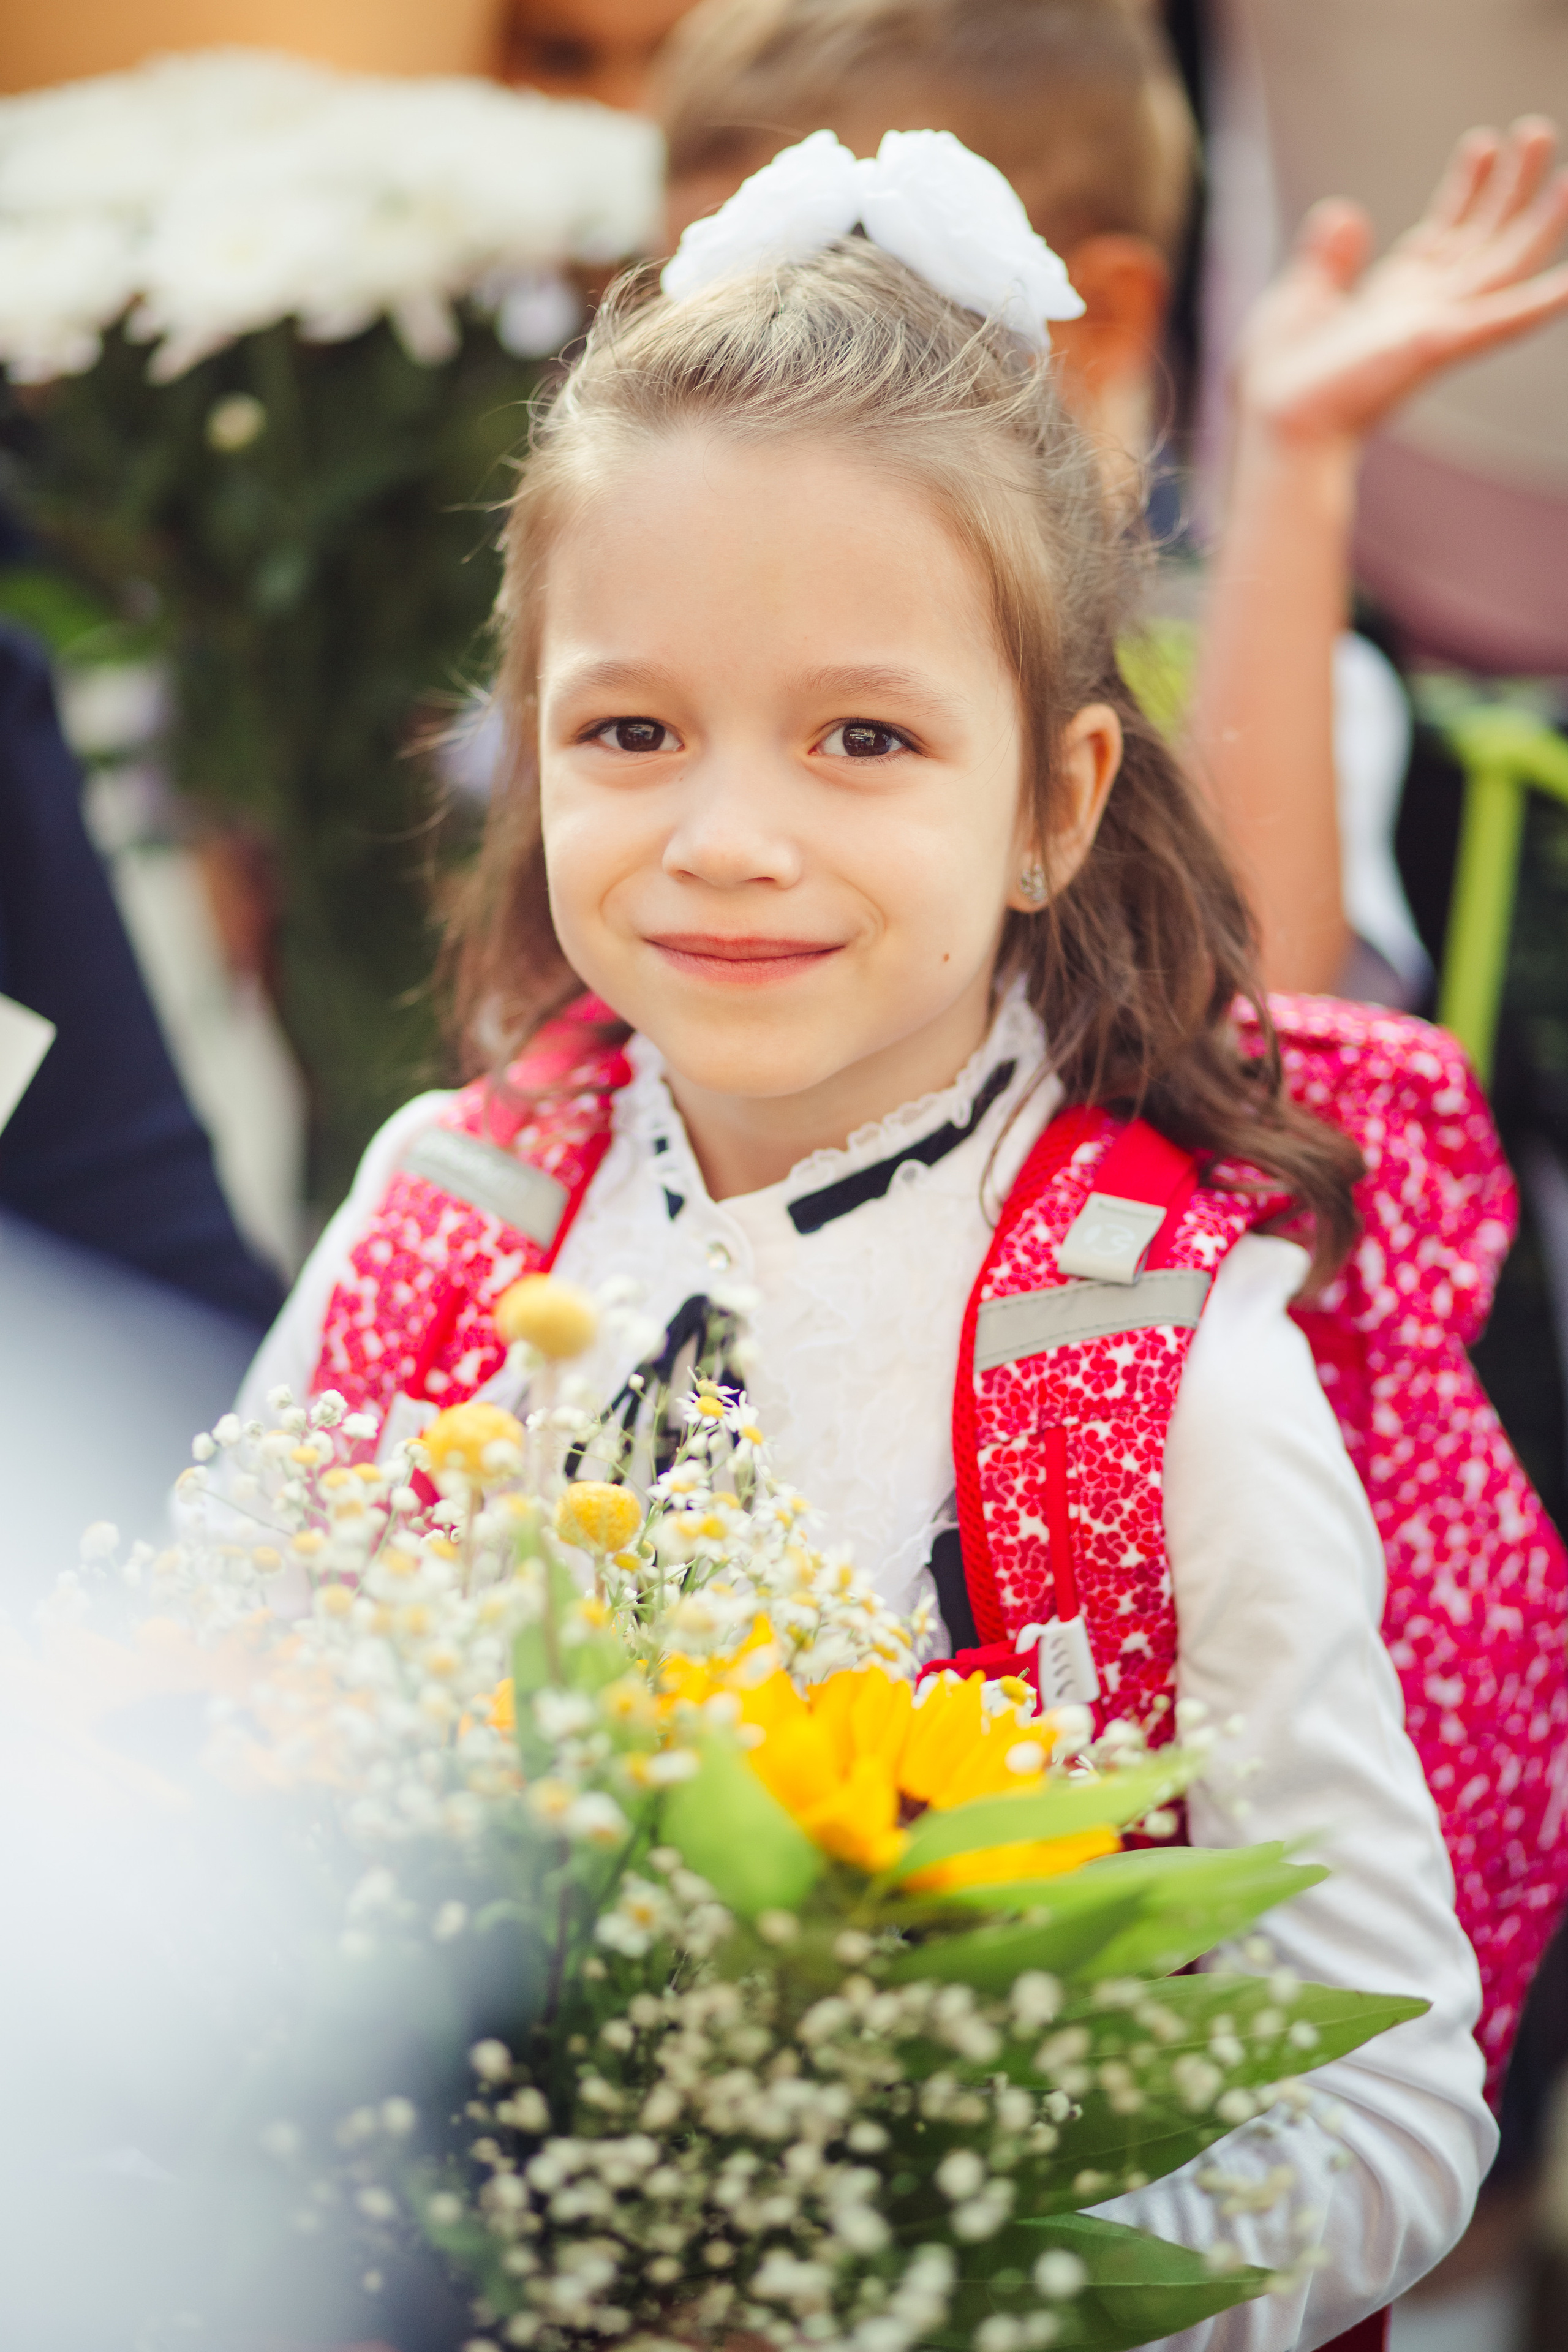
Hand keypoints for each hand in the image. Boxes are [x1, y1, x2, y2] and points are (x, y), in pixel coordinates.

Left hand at [1235, 115, 1567, 446]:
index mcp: (1396, 297)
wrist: (1277, 427)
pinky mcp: (1438, 343)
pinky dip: (1542, 302)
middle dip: (1512, 186)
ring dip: (1541, 220)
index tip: (1482, 143)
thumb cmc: (1281, 381)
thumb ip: (1325, 259)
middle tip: (1536, 129)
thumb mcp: (1298, 300)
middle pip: (1486, 237)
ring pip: (1506, 263)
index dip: (1468, 187)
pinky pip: (1503, 320)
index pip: (1448, 232)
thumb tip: (1345, 212)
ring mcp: (1439, 325)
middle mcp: (1427, 308)